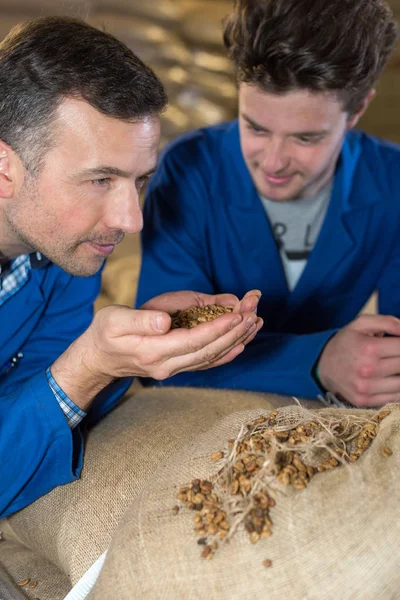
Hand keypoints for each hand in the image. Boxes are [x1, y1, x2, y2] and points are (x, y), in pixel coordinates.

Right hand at [51, 289, 262, 408]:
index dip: (217, 329)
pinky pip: (206, 363)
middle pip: (208, 351)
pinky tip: (240, 344)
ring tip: (255, 324)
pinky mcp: (176, 367)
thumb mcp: (114, 320)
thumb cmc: (104, 334)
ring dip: (235, 342)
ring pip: (211, 358)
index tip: (237, 315)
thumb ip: (139, 320)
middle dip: (234, 333)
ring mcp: (172, 369)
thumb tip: (164, 321)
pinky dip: (226, 354)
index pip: (193, 341)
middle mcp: (166, 365)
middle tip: (254, 315)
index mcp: (153, 351)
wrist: (98, 359)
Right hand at [317, 314, 399, 406]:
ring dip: (399, 374)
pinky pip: (393, 398)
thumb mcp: (361, 324)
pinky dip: (396, 389)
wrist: (322, 365)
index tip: (397, 345)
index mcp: (369, 348)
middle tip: (393, 356)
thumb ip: (387, 322)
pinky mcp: (364, 400)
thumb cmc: (345, 342)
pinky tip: (389, 379)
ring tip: (391, 367)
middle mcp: (368, 370)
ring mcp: (366, 388)